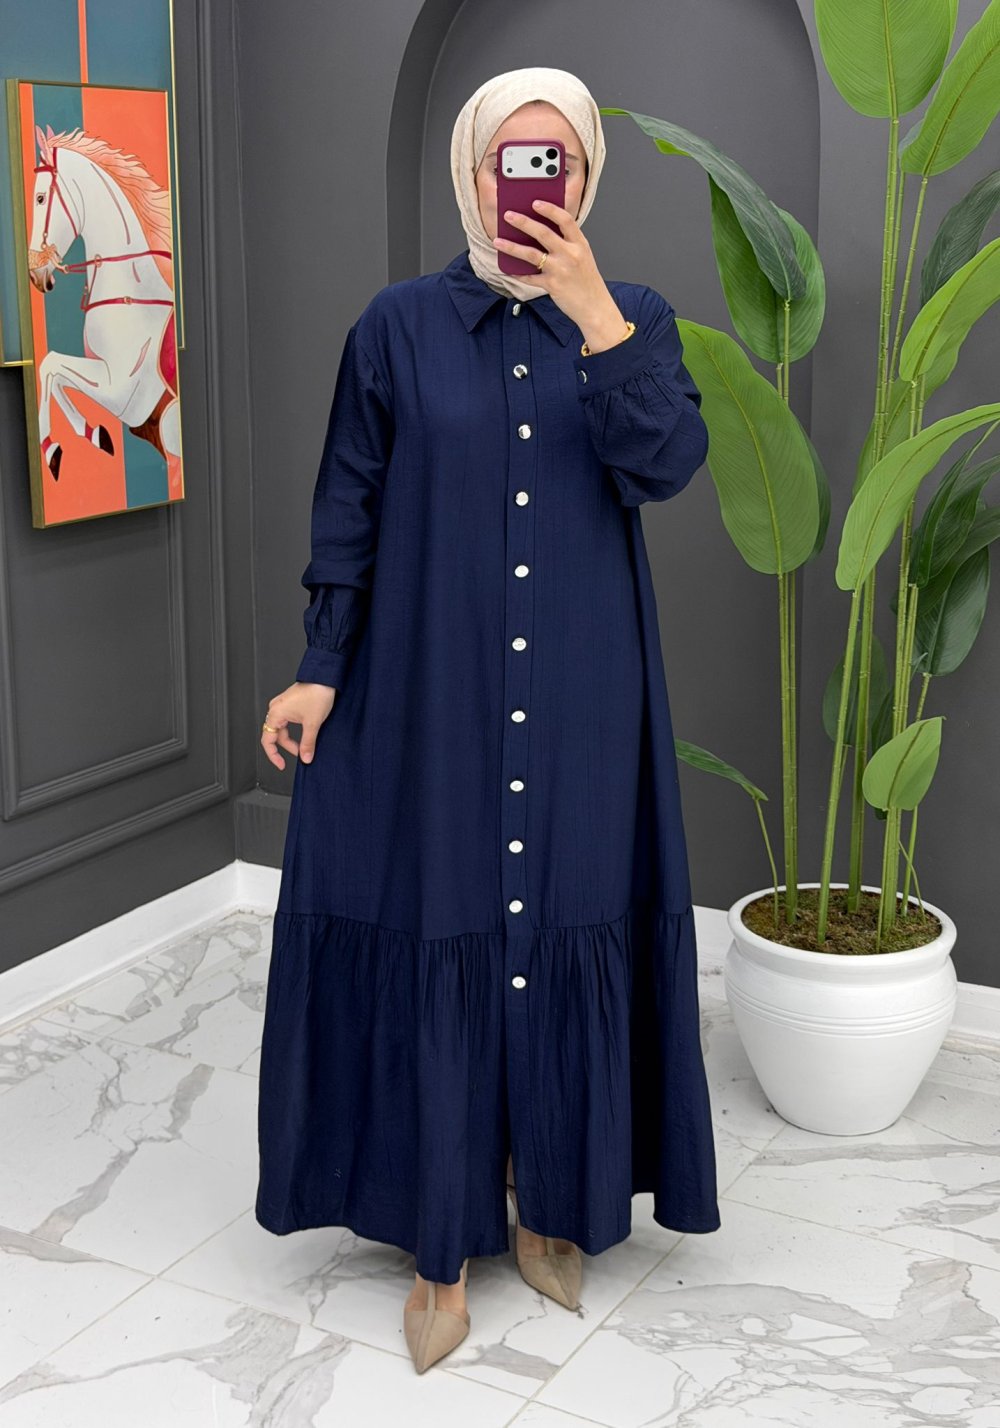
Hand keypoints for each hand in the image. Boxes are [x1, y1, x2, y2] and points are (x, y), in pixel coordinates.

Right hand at [261, 681, 335, 769]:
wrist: (325, 678)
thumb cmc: (317, 693)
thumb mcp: (313, 723)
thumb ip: (308, 743)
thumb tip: (305, 757)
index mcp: (276, 713)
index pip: (267, 741)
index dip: (273, 756)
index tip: (281, 765)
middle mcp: (275, 708)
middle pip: (276, 736)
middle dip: (288, 747)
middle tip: (301, 755)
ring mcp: (281, 705)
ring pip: (282, 729)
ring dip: (292, 739)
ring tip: (305, 745)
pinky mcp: (289, 703)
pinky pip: (287, 722)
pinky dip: (294, 731)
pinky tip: (305, 734)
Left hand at [493, 199, 625, 343]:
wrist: (595, 307)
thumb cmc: (587, 281)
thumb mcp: (583, 256)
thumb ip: (568, 243)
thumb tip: (541, 231)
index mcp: (580, 244)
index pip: (565, 219)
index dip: (549, 209)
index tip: (535, 202)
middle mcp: (570, 254)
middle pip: (543, 233)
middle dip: (523, 222)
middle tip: (508, 215)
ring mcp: (560, 270)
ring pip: (531, 254)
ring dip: (511, 246)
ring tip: (497, 241)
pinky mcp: (552, 285)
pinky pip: (529, 277)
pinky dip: (517, 273)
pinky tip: (507, 268)